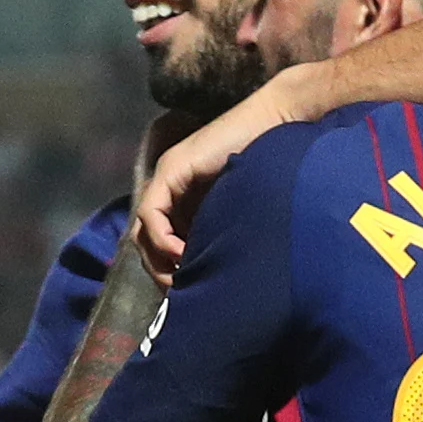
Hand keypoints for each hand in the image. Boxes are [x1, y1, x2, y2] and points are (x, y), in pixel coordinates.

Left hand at [134, 62, 327, 285]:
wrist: (279, 124)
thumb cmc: (275, 170)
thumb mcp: (244, 216)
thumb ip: (226, 238)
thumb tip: (223, 282)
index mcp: (189, 205)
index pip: (161, 247)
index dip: (170, 273)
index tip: (190, 296)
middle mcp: (172, 192)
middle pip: (147, 242)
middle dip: (161, 272)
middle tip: (182, 295)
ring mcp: (168, 179)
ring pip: (143, 230)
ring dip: (158, 260)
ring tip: (182, 279)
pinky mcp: (172, 170)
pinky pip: (151, 212)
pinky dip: (161, 238)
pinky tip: (182, 253)